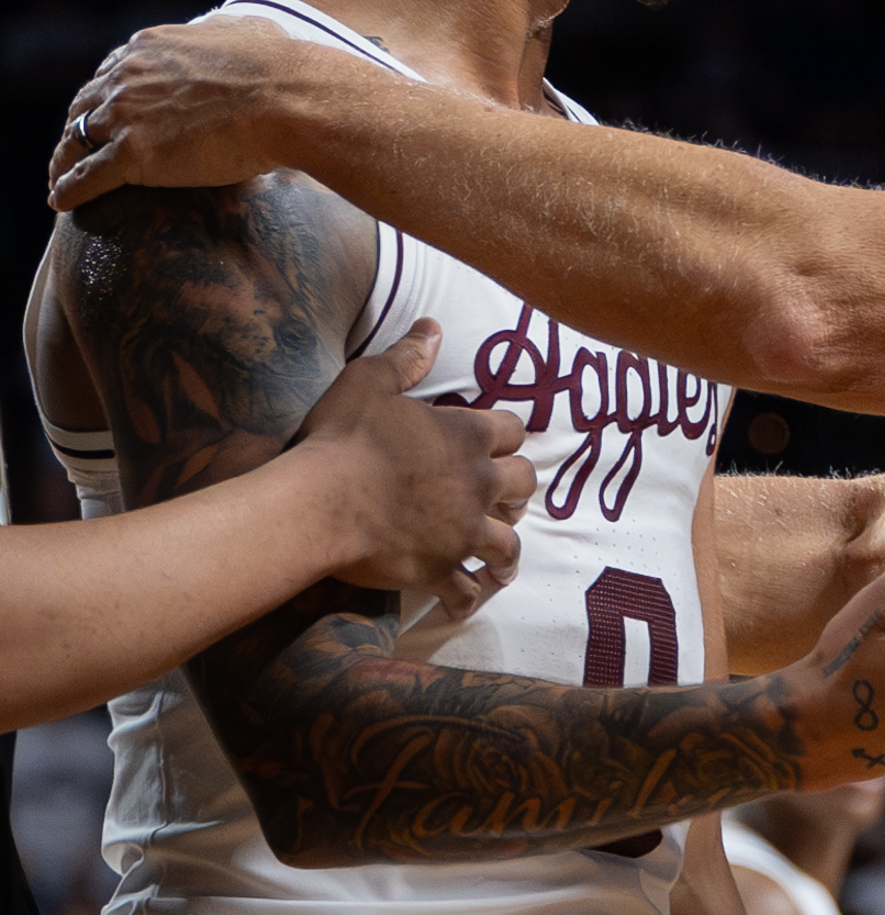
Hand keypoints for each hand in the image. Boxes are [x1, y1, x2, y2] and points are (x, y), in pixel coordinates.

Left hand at [49, 16, 320, 209]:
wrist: (291, 99)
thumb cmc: (282, 67)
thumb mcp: (244, 29)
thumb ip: (223, 31)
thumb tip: (231, 29)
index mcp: (150, 46)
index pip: (109, 74)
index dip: (103, 97)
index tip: (103, 113)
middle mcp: (128, 76)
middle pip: (84, 106)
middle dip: (77, 128)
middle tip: (75, 149)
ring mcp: (126, 115)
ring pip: (76, 141)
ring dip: (64, 161)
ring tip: (60, 178)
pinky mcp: (132, 154)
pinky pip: (85, 176)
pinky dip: (69, 190)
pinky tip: (62, 201)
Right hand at [295, 319, 537, 619]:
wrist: (318, 503)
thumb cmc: (341, 439)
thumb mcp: (370, 382)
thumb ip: (406, 357)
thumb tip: (433, 326)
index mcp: (466, 436)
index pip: (513, 430)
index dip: (508, 436)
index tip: (501, 443)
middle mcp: (476, 484)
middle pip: (522, 485)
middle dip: (517, 490)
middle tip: (507, 498)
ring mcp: (461, 531)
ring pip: (507, 544)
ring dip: (506, 551)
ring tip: (502, 559)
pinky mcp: (439, 568)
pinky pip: (465, 591)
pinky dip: (467, 598)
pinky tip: (465, 602)